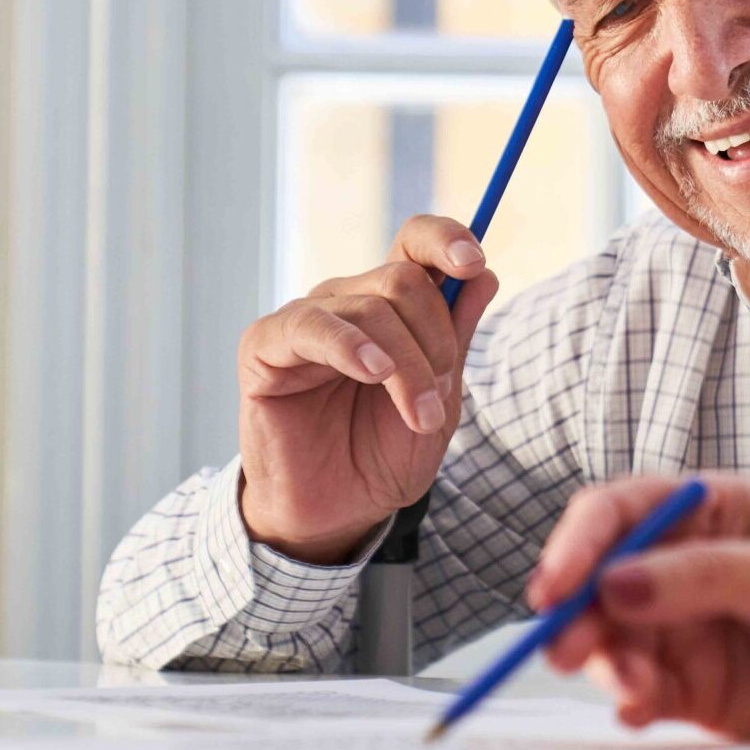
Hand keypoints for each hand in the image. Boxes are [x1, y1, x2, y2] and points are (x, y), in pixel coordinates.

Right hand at [236, 214, 498, 562]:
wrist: (337, 511)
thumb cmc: (384, 452)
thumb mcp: (440, 397)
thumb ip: (457, 336)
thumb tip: (484, 274)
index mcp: (391, 304)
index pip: (415, 241)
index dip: (447, 239)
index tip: (474, 263)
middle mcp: (347, 300)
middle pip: (403, 279)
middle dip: (436, 338)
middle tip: (438, 399)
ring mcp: (306, 320)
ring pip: (369, 307)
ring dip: (407, 365)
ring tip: (420, 415)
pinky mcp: (265, 347)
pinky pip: (310, 326)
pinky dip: (350, 346)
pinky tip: (372, 372)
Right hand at [527, 473, 749, 740]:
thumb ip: (708, 575)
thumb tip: (618, 581)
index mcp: (707, 513)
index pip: (619, 514)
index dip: (577, 545)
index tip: (553, 588)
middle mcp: (682, 567)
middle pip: (600, 583)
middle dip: (577, 615)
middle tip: (568, 650)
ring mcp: (684, 629)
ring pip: (612, 641)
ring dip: (608, 664)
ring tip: (637, 689)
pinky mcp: (694, 688)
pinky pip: (642, 692)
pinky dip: (632, 701)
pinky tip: (644, 709)